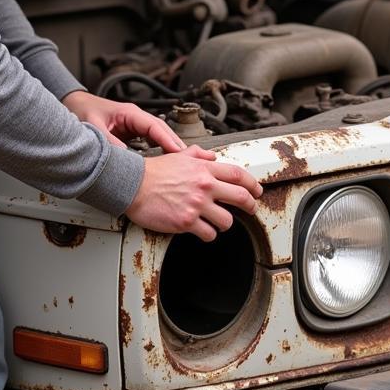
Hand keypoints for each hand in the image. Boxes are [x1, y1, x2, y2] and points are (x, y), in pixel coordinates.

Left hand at [63, 90, 209, 156]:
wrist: (75, 106)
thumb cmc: (83, 112)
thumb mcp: (94, 127)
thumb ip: (108, 142)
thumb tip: (123, 159)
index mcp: (130, 112)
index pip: (155, 126)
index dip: (168, 139)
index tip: (178, 152)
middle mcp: (136, 117)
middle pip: (162, 130)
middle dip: (175, 145)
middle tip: (187, 161)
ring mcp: (135, 124)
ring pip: (159, 136)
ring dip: (169, 148)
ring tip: (180, 164)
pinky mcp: (133, 132)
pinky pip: (151, 140)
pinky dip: (160, 149)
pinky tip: (165, 161)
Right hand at [125, 145, 262, 240]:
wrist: (133, 184)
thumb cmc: (153, 171)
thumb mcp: (178, 155)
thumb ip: (198, 154)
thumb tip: (212, 156)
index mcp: (204, 168)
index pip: (238, 175)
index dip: (253, 184)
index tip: (256, 191)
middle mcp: (204, 185)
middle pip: (241, 197)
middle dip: (250, 205)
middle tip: (251, 209)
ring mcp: (197, 204)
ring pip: (227, 220)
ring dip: (224, 223)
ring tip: (217, 221)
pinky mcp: (187, 221)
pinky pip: (209, 234)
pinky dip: (208, 234)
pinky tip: (202, 230)